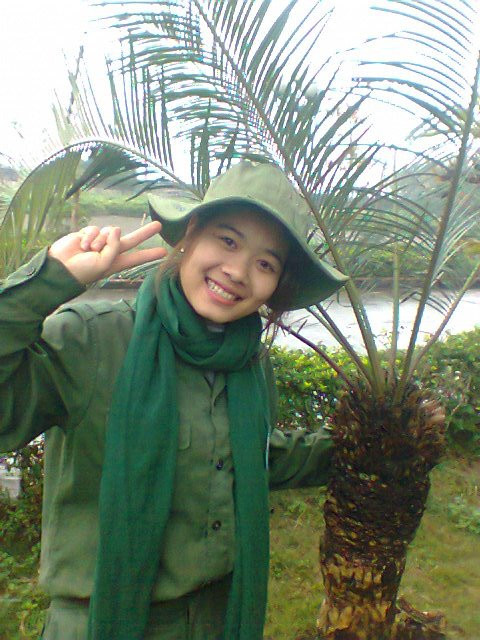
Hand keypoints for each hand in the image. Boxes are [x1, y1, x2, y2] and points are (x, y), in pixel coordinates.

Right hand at [48, 222, 167, 284]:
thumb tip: (117, 229)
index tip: (164, 252)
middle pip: (132, 240)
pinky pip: (95, 229)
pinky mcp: (88, 234)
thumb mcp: (104, 264)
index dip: (149, 255)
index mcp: (117, 262)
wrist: (61, 266)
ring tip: (90, 250)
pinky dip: (89, 236)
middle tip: (159, 225)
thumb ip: (114, 247)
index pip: (137, 258)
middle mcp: (111, 251)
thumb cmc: (83, 270)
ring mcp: (100, 242)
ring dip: (100, 240)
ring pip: (110, 231)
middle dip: (145, 232)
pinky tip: (82, 245)